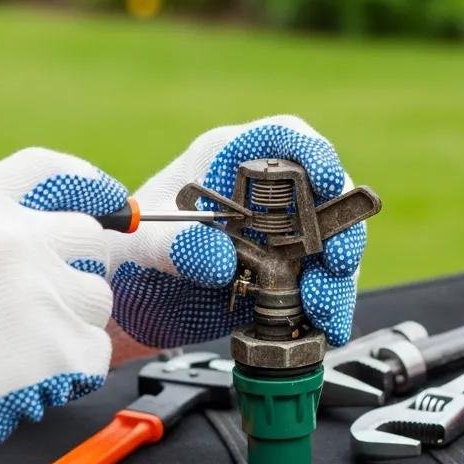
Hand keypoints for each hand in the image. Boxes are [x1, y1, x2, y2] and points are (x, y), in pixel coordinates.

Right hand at [0, 149, 126, 463]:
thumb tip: (47, 230)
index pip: (47, 170)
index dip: (85, 182)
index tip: (107, 199)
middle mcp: (12, 239)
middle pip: (87, 234)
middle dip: (79, 265)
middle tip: (49, 300)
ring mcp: (40, 292)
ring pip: (98, 294)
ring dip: (75, 321)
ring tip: (23, 349)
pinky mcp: (62, 347)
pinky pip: (96, 349)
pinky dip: (73, 369)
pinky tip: (28, 379)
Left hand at [106, 116, 366, 349]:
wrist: (124, 300)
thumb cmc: (129, 253)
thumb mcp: (142, 244)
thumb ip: (175, 246)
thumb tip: (218, 257)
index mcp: (227, 160)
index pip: (281, 138)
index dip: (313, 153)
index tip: (328, 179)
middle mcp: (262, 193)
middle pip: (322, 193)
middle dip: (339, 228)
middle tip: (337, 262)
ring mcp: (278, 234)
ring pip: (329, 244)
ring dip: (336, 277)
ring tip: (323, 308)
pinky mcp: (284, 275)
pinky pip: (319, 283)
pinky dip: (327, 306)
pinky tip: (324, 326)